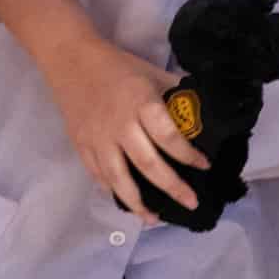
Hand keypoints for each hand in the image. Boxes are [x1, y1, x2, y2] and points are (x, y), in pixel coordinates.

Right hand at [37, 35, 205, 218]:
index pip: (168, 137)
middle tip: (191, 203)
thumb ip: (178, 95)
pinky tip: (127, 202)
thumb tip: (207, 112)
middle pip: (147, 164)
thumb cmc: (119, 67)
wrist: (70, 59)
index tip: (204, 165)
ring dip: (138, 202)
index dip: (188, 155)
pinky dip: (113, 190)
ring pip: (119, 177)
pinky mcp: (80, 144)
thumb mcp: (153, 74)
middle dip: (172, 187)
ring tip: (154, 218)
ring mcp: (97, 138)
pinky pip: (98, 174)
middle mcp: (119, 126)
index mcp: (141, 104)